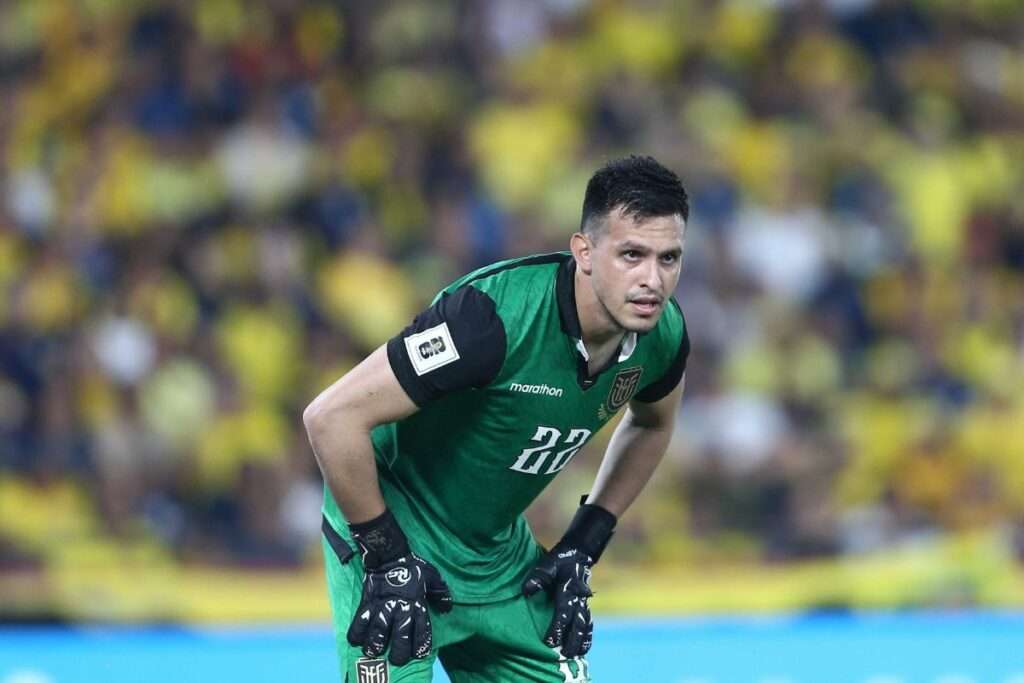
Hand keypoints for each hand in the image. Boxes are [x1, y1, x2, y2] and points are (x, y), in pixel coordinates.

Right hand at [344, 510, 452, 665]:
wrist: (390, 553)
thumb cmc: (412, 565)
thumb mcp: (432, 576)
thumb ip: (440, 593)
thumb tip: (448, 608)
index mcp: (417, 604)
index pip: (421, 629)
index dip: (421, 644)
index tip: (419, 654)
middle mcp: (400, 608)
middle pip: (400, 636)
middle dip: (399, 651)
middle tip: (396, 660)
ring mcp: (382, 606)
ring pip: (378, 631)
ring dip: (375, 644)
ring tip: (373, 652)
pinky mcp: (367, 602)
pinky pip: (360, 620)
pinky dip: (356, 631)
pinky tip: (355, 640)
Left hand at [522, 543, 594, 657]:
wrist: (578, 554)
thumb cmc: (558, 561)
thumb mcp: (546, 565)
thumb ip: (538, 578)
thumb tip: (526, 591)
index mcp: (568, 590)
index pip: (563, 613)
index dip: (557, 628)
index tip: (550, 643)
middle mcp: (578, 599)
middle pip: (578, 624)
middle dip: (572, 640)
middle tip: (565, 655)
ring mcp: (584, 603)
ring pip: (586, 626)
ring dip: (581, 641)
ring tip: (575, 656)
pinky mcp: (586, 605)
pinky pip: (589, 624)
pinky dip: (587, 637)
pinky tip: (583, 649)